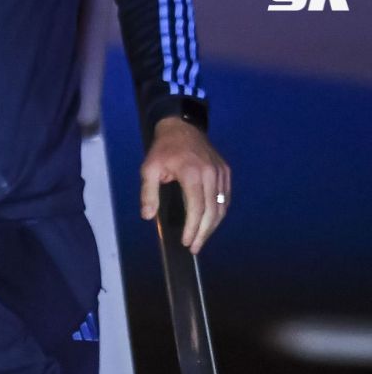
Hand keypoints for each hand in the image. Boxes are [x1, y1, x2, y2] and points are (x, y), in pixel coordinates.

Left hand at [140, 117, 230, 253]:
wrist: (181, 127)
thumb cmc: (163, 150)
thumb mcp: (148, 169)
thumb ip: (148, 193)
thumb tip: (147, 216)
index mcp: (192, 174)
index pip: (197, 208)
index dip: (193, 228)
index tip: (187, 242)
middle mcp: (211, 174)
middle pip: (212, 211)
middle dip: (204, 232)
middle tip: (194, 247)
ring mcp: (220, 172)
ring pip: (222, 205)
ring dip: (213, 225)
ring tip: (202, 239)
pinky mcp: (225, 171)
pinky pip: (225, 196)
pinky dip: (220, 212)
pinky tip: (211, 222)